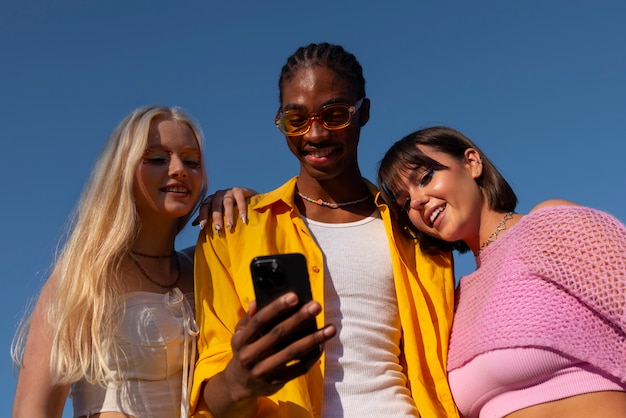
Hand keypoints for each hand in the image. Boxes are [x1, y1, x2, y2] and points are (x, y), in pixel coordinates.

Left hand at [193, 187, 257, 232]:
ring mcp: (229, 191)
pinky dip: (241, 209)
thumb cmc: (230, 207)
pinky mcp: (239, 190)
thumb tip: (194, 224)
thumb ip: (208, 216)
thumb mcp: (219, 211)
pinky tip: (243, 219)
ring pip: (227, 203)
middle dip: (216, 218)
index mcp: (211, 200)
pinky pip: (240, 199)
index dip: (202, 216)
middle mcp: (218, 194)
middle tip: (218, 229)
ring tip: (229, 227)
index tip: (202, 227)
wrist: (246, 197)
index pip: (204, 207)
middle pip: (215, 206)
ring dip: (228, 215)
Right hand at [203, 293, 335, 415]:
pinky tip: (323, 346)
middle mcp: (250, 356)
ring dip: (313, 339)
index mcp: (240, 340)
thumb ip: (248, 319)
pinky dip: (312, 357)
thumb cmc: (244, 351)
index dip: (276, 307)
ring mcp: (264, 371)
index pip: (259, 320)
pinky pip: (298, 369)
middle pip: (278, 334)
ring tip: (330, 328)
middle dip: (299, 318)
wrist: (239, 385)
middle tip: (316, 306)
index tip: (294, 296)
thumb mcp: (239, 335)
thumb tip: (256, 301)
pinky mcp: (276, 382)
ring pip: (292, 352)